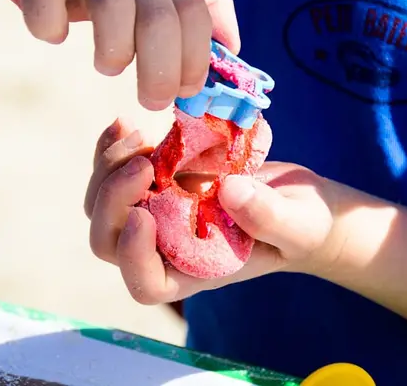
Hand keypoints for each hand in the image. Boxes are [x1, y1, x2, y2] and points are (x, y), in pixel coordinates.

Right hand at [0, 0, 238, 109]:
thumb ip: (201, 6)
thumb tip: (234, 45)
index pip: (196, 13)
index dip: (197, 59)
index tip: (186, 90)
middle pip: (160, 19)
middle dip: (162, 73)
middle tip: (153, 100)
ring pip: (113, 8)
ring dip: (113, 53)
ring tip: (107, 65)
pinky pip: (45, 3)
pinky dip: (49, 28)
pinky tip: (55, 34)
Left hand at [84, 118, 338, 303]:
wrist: (298, 202)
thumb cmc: (303, 225)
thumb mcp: (300, 224)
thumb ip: (270, 217)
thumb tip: (228, 191)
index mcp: (195, 270)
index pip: (146, 283)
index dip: (132, 256)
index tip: (144, 214)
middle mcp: (167, 246)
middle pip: (109, 240)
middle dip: (112, 200)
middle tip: (144, 160)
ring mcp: (159, 212)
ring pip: (103, 204)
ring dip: (108, 168)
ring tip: (137, 133)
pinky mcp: (160, 182)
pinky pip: (116, 172)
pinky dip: (113, 148)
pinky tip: (125, 123)